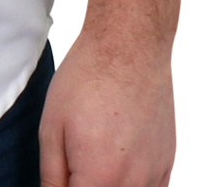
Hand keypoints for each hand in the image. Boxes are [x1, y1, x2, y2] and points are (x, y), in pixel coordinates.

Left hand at [38, 0, 180, 186]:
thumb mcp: (52, 126)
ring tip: (94, 153)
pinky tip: (115, 163)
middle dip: (83, 184)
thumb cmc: (86, 79)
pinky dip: (130, 185)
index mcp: (99, 178)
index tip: (61, 174)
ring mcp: (154, 176)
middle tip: (73, 162)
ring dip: (107, 183)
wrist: (130, 45)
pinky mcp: (167, 164)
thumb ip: (52, 176)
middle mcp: (132, 184)